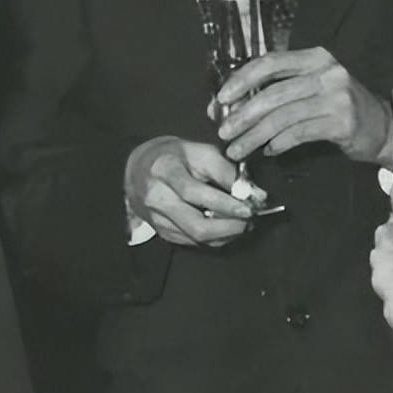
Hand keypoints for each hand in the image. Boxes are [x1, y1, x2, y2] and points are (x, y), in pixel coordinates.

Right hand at [124, 136, 252, 246]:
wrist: (140, 170)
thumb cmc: (175, 157)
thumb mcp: (200, 151)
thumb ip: (225, 170)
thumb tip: (252, 192)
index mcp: (165, 169)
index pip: (194, 191)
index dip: (224, 202)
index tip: (249, 205)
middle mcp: (157, 197)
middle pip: (195, 223)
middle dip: (229, 225)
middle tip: (250, 219)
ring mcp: (157, 218)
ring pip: (196, 237)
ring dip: (226, 234)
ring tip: (244, 223)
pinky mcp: (162, 232)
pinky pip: (193, 242)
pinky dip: (216, 238)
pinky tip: (229, 228)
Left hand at [212, 46, 392, 165]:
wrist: (382, 127)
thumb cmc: (338, 108)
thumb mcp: (310, 89)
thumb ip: (275, 92)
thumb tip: (229, 105)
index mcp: (315, 58)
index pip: (270, 63)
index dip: (241, 80)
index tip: (220, 100)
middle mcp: (327, 72)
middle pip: (273, 93)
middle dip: (243, 115)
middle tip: (224, 132)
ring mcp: (337, 96)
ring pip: (282, 116)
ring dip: (254, 135)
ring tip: (237, 150)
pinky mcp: (342, 122)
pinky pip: (299, 133)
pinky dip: (279, 144)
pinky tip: (269, 152)